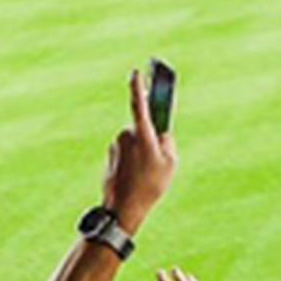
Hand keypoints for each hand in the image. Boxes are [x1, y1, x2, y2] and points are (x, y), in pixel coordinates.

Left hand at [103, 66, 177, 232]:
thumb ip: (168, 143)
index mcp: (142, 135)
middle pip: (142, 127)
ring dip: (142, 151)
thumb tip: (163, 135)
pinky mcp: (110, 157)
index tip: (136, 71)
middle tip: (158, 159)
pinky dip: (133, 161)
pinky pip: (126, 153)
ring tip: (147, 175)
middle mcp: (126, 136)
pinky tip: (137, 178)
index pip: (139, 104)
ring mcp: (116, 147)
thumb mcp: (170, 164)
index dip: (138, 86)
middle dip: (151, 137)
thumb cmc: (150, 186)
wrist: (122, 209)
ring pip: (134, 141)